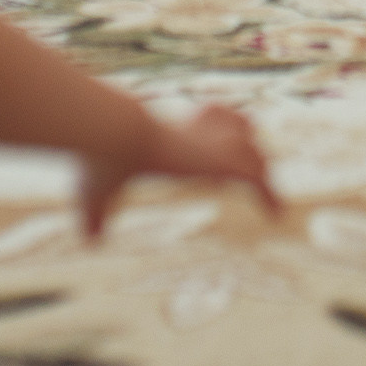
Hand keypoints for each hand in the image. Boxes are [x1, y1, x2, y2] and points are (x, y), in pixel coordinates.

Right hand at [78, 103, 278, 239]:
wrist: (115, 137)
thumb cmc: (103, 160)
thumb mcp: (96, 192)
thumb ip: (96, 215)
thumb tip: (89, 240)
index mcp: (171, 131)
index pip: (205, 126)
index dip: (215, 138)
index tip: (218, 164)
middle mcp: (198, 131)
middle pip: (238, 130)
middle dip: (247, 149)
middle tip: (257, 173)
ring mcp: (213, 146)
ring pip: (253, 154)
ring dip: (261, 174)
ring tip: (271, 202)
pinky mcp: (224, 163)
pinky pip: (258, 180)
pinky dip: (269, 196)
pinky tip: (276, 216)